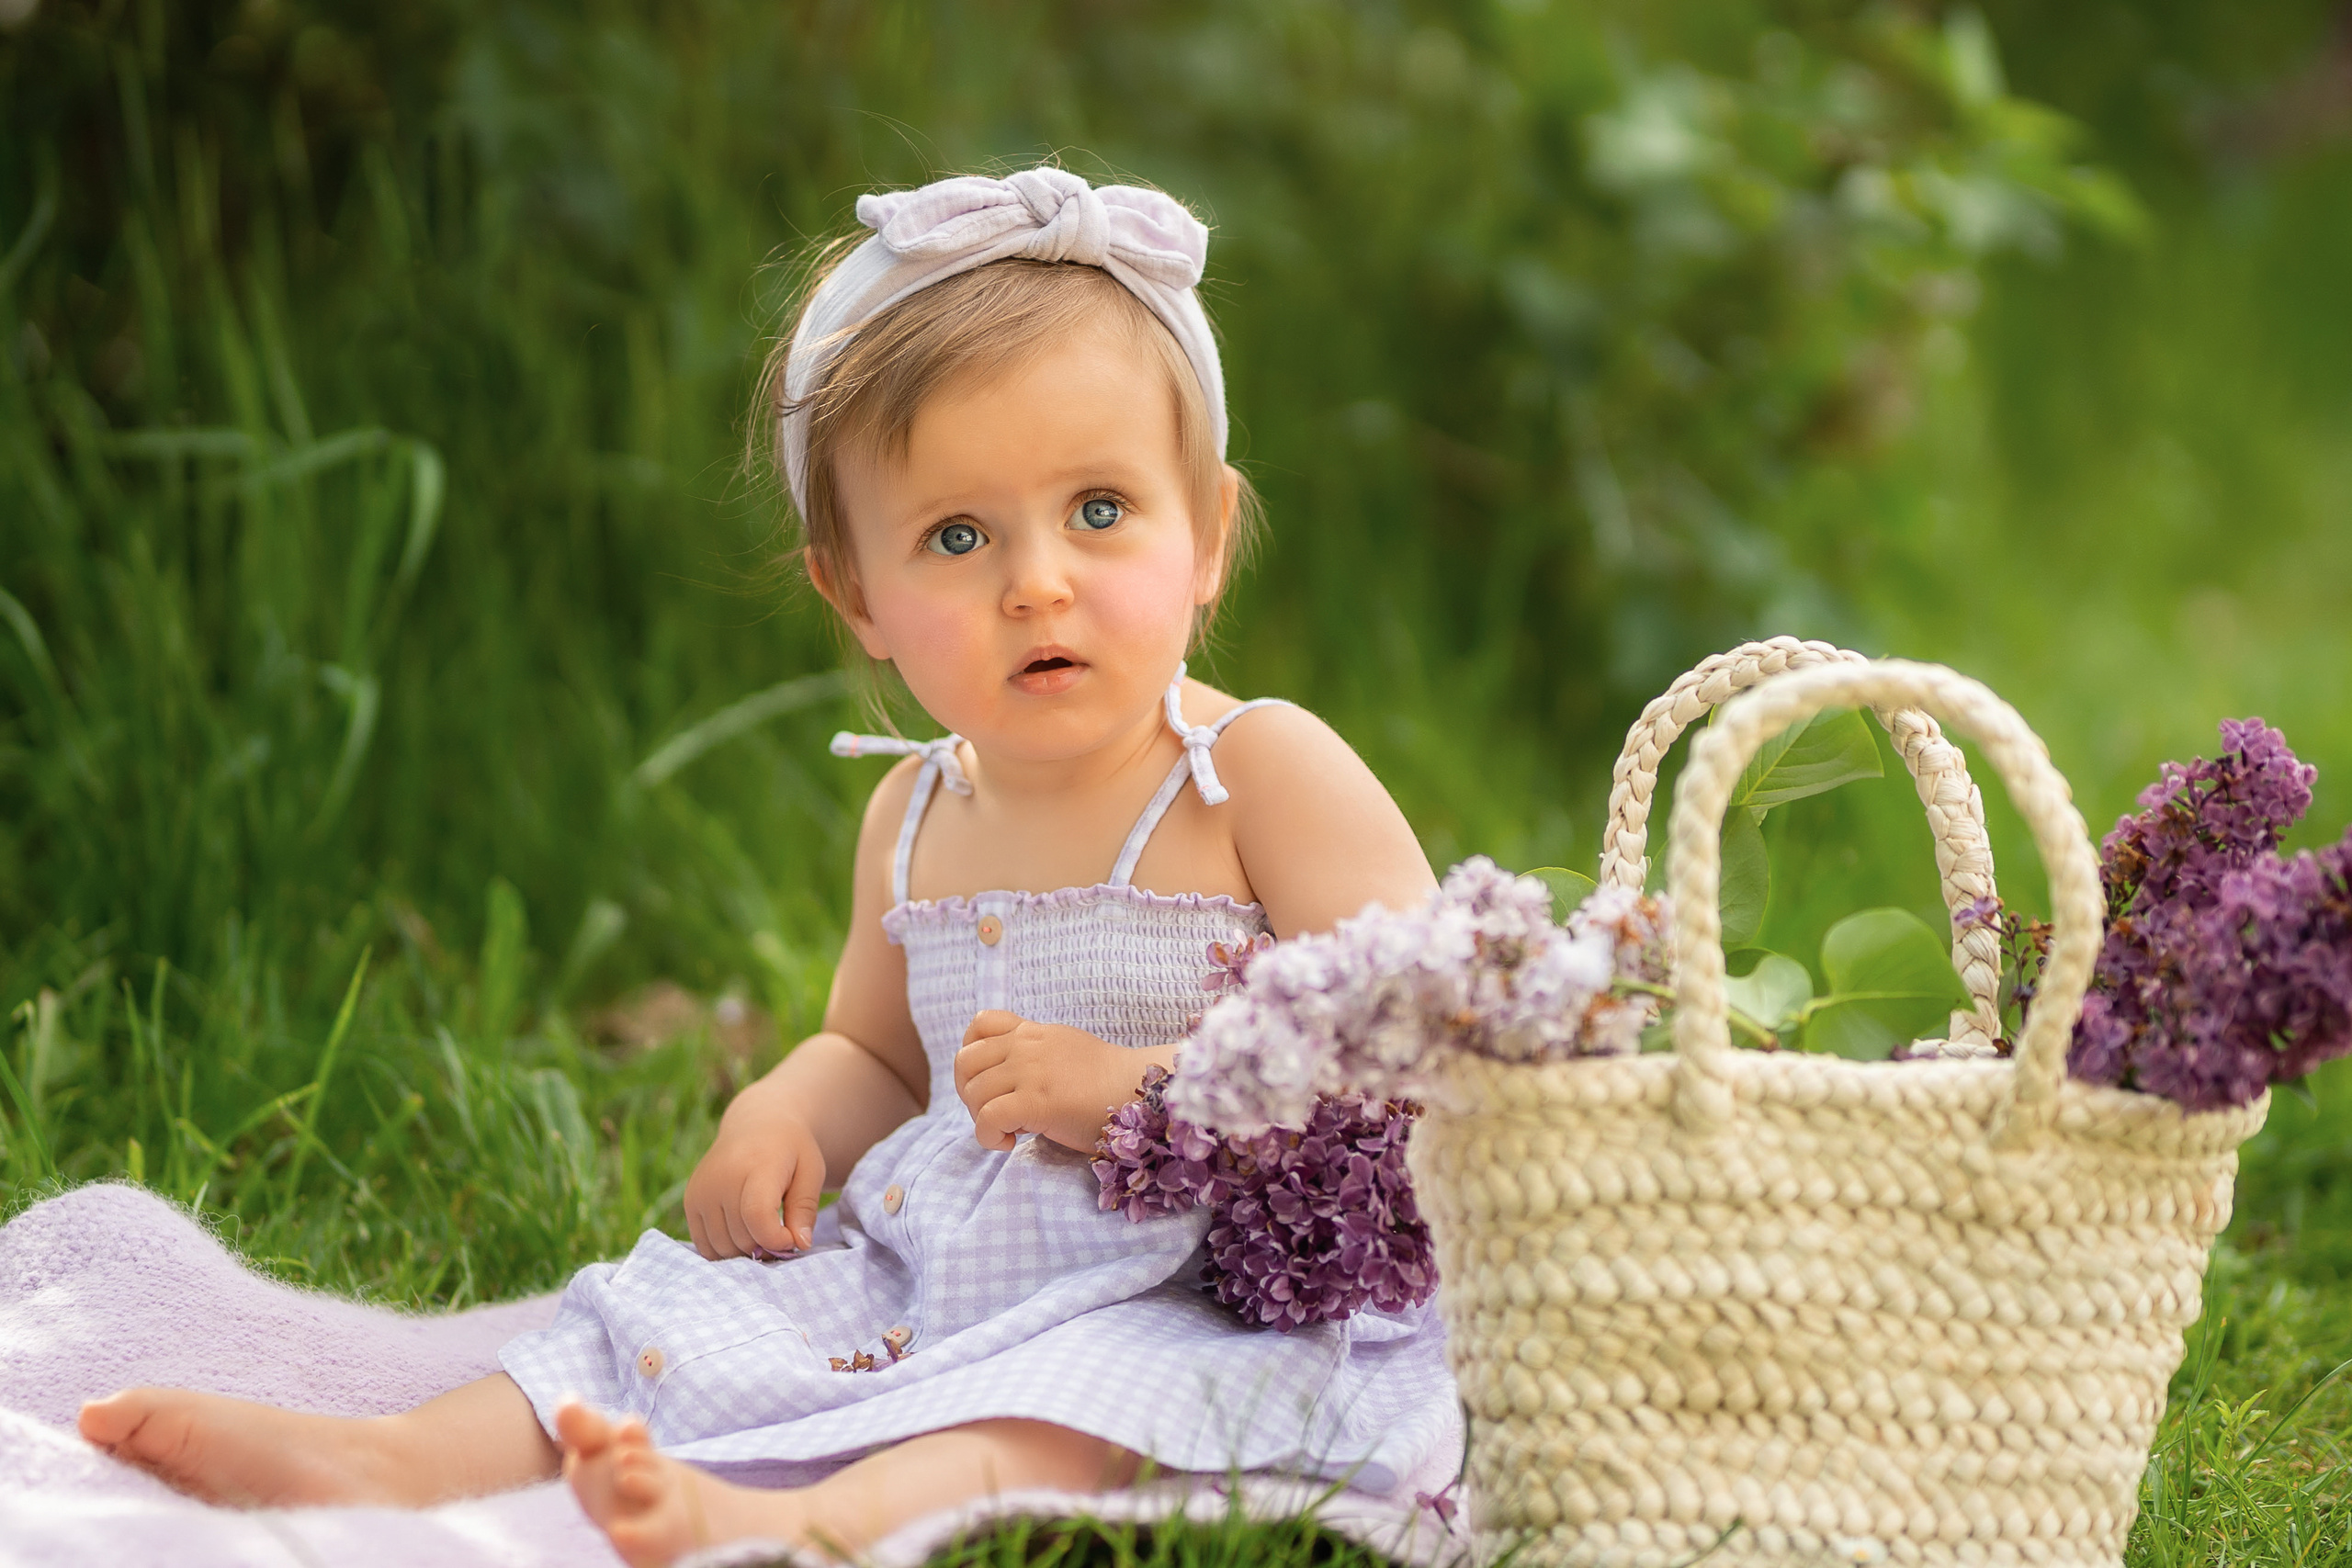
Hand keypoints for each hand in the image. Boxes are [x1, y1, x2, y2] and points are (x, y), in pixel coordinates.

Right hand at [683, 1077, 826, 1260]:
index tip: (793, 1239)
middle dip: (767, 1248)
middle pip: (742, 1237)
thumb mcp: (811, 1171)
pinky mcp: (690, 1202)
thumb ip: (805, 1208)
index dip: (777, 1240)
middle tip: (782, 1235)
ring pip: (723, 1247)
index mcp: (757, 1165)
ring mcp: (702, 1191)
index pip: (758, 1216)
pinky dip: (726, 1251)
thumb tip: (800, 1244)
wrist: (755, 1126)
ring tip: (764, 1233)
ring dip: (747, 1252)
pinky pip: (705, 1246)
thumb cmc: (790, 1152)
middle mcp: (722, 1178)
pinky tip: (744, 1234)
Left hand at [955, 1011, 1151, 1152]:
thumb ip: (1036, 1055)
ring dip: (980, 1119)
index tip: (986, 1080)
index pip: (980, 1024)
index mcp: (1033, 1032)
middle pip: (965, 1062)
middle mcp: (1026, 1046)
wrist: (1140, 1091)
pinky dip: (989, 1136)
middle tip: (993, 1114)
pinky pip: (988, 1118)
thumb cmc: (1109, 1083)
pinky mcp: (1036, 1101)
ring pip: (973, 1092)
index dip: (970, 1054)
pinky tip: (1010, 1143)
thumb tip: (1010, 1082)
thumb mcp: (1067, 1050)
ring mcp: (1030, 1072)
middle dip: (969, 1093)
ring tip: (1008, 1131)